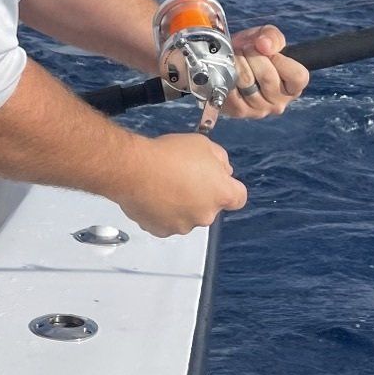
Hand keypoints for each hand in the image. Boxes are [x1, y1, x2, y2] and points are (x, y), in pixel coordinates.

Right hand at [111, 131, 246, 236]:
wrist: (134, 169)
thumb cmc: (168, 155)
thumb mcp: (203, 144)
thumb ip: (220, 159)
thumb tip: (222, 169)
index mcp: (221, 193)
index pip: (238, 198)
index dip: (229, 188)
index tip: (218, 180)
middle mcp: (206, 215)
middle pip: (210, 206)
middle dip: (201, 194)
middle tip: (184, 176)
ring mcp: (183, 226)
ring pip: (188, 215)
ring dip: (181, 204)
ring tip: (165, 184)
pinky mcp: (162, 230)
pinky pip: (167, 222)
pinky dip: (162, 212)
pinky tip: (154, 194)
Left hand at [219, 23, 309, 119]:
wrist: (228, 62)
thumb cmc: (253, 50)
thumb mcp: (267, 37)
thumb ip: (273, 37)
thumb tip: (264, 45)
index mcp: (294, 87)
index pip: (297, 76)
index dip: (280, 59)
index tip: (266, 49)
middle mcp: (279, 102)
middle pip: (268, 77)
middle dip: (253, 55)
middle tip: (246, 48)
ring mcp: (260, 110)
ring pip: (247, 82)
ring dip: (238, 63)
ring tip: (236, 56)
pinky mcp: (239, 111)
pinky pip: (232, 91)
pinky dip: (227, 75)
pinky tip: (228, 69)